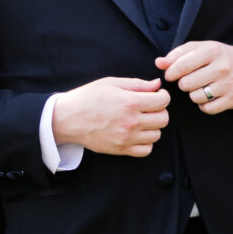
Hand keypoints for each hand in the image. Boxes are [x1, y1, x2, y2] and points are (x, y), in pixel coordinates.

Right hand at [50, 76, 169, 155]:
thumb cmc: (88, 98)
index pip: (163, 101)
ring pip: (157, 135)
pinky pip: (146, 150)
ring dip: (153, 127)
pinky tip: (137, 133)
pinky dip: (146, 142)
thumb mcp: (112, 83)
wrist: (68, 119)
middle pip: (164, 119)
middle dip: (159, 111)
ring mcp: (127, 138)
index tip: (156, 95)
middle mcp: (132, 122)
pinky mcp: (121, 149)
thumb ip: (137, 84)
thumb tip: (157, 85)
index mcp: (130, 102)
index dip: (162, 96)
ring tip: (142, 120)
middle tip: (149, 107)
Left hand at [156, 41, 232, 111]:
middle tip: (189, 80)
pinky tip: (208, 96)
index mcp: (212, 50)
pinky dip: (203, 104)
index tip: (170, 75)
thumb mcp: (199, 48)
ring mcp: (229, 84)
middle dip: (183, 83)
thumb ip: (177, 54)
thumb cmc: (216, 57)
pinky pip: (207, 108)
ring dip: (193, 94)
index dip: (171, 73)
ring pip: (196, 97)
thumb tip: (159, 63)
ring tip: (200, 87)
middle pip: (186, 84)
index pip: (182, 65)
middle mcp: (223, 67)